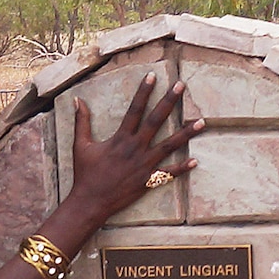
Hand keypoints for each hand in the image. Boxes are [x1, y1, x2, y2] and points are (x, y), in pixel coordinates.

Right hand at [69, 72, 204, 223]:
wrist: (91, 201)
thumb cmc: (85, 173)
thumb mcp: (80, 145)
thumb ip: (81, 121)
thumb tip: (77, 100)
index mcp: (120, 138)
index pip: (134, 109)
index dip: (143, 92)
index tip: (152, 76)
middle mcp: (135, 148)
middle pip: (156, 120)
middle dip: (169, 101)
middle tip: (181, 85)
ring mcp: (144, 164)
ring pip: (170, 145)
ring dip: (186, 133)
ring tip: (202, 122)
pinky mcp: (148, 180)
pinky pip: (169, 173)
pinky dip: (182, 168)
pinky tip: (195, 161)